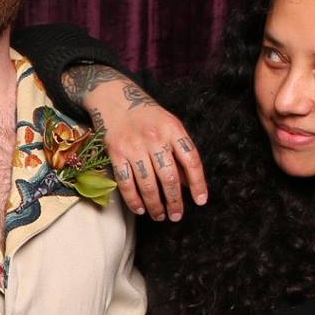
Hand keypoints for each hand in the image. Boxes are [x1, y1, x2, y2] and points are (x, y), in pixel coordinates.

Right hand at [62, 66, 208, 221]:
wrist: (114, 99)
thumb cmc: (147, 116)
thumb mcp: (169, 125)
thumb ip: (179, 151)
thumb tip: (188, 183)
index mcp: (173, 129)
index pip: (191, 160)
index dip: (198, 183)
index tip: (200, 201)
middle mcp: (155, 137)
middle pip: (169, 177)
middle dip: (174, 201)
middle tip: (176, 215)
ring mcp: (134, 146)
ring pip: (148, 184)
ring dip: (155, 205)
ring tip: (160, 215)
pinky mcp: (116, 153)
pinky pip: (126, 182)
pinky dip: (133, 199)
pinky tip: (140, 209)